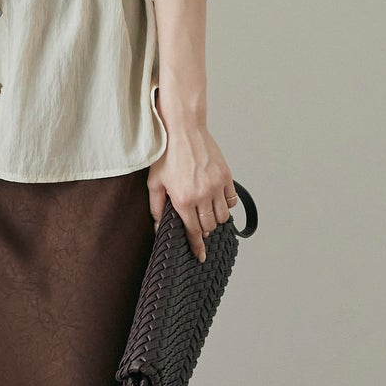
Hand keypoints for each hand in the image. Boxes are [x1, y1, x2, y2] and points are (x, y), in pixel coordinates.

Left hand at [146, 124, 238, 264]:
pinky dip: (226, 204)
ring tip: (206, 211)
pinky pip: (231, 200)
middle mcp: (202, 195)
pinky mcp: (226, 176)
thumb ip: (156, 207)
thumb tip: (158, 226)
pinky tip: (217, 200)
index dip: (197, 246)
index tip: (200, 256)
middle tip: (197, 222)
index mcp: (183, 199)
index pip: (193, 231)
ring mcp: (216, 186)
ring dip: (215, 218)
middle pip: (209, 225)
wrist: (183, 129)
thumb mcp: (154, 182)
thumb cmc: (166, 153)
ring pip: (222, 215)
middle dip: (203, 228)